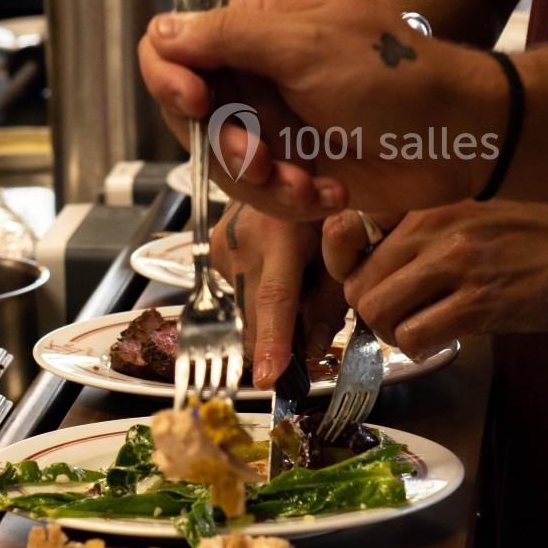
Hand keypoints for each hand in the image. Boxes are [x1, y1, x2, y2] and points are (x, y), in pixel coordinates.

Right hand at [139, 0, 503, 220]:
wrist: (458, 137)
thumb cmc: (393, 79)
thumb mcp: (306, 46)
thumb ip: (227, 37)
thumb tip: (159, 32)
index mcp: (255, 24)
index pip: (172, 43)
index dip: (169, 77)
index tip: (194, 103)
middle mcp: (256, 70)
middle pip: (189, 115)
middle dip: (226, 147)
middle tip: (263, 160)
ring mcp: (274, 120)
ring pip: (223, 164)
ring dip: (265, 182)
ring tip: (311, 185)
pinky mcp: (295, 164)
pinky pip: (262, 193)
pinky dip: (294, 198)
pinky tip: (333, 191)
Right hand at [211, 202, 348, 388]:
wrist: (280, 169)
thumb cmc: (319, 208)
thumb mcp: (338, 247)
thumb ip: (330, 300)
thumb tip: (314, 349)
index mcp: (280, 234)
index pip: (275, 298)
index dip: (274, 341)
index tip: (269, 377)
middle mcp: (241, 240)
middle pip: (253, 316)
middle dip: (274, 344)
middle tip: (300, 358)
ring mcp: (219, 246)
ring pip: (241, 311)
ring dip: (265, 321)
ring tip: (294, 293)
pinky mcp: (209, 252)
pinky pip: (233, 295)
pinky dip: (254, 303)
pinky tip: (275, 280)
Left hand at [325, 201, 547, 357]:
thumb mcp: (479, 218)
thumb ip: (430, 237)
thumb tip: (384, 274)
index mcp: (432, 206)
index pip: (350, 236)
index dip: (355, 274)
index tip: (378, 291)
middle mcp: (436, 228)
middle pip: (358, 284)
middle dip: (375, 313)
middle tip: (408, 321)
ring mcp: (459, 262)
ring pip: (378, 311)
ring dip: (395, 333)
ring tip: (428, 331)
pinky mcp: (484, 301)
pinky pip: (416, 335)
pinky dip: (422, 347)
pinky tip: (450, 338)